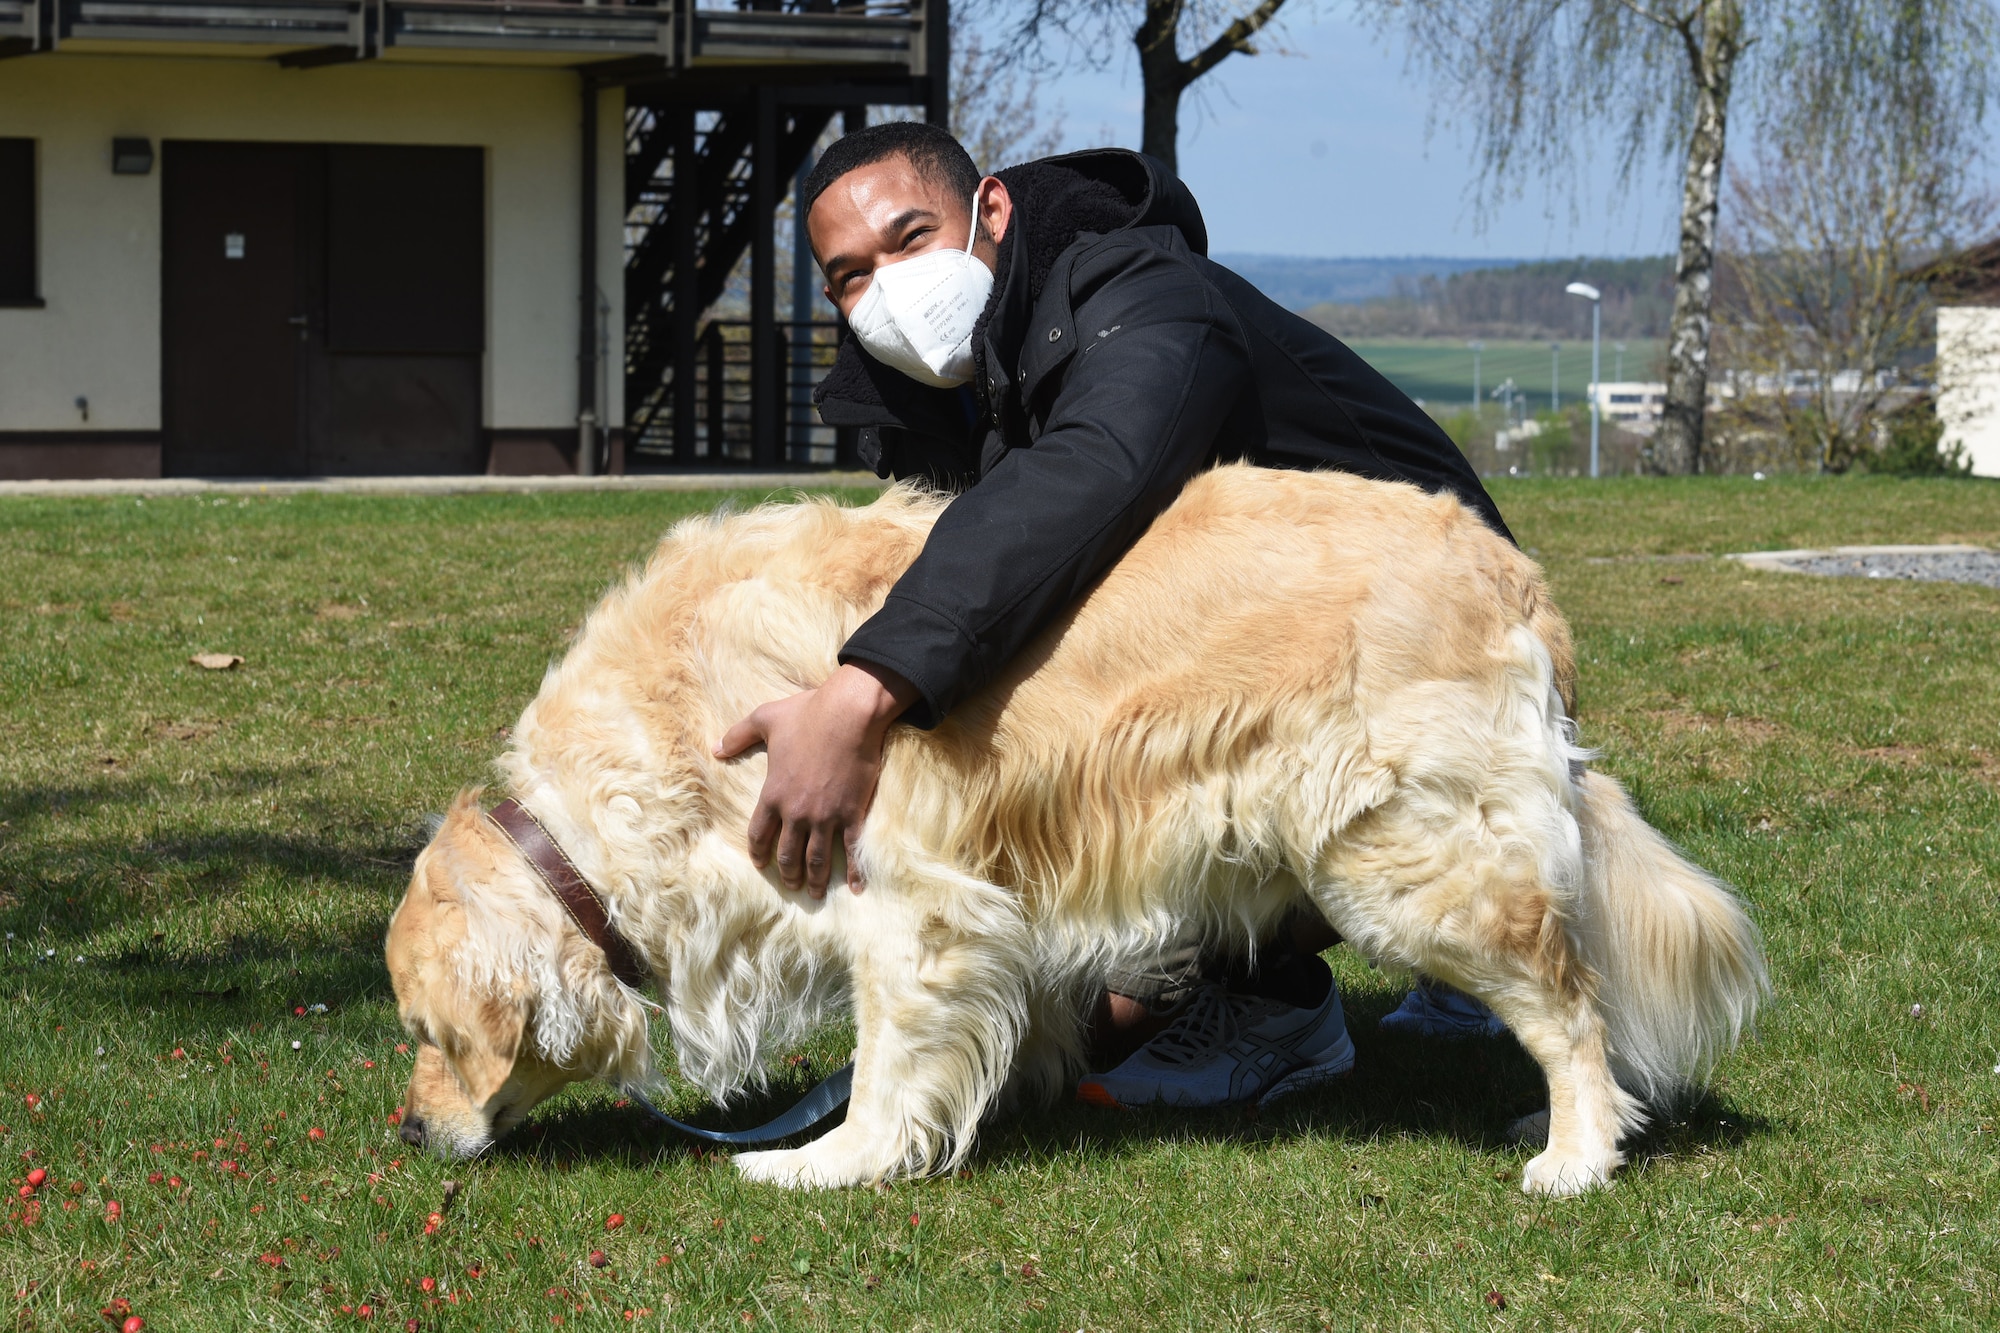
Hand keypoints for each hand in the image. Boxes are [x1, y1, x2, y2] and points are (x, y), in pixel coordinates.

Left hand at [714, 663, 918, 896]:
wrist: (849, 714)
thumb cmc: (807, 714)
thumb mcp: (765, 719)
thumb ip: (737, 735)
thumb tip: (715, 749)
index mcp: (773, 794)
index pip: (759, 834)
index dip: (759, 853)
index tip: (761, 865)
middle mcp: (796, 812)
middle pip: (788, 854)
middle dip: (788, 873)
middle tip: (791, 885)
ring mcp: (825, 816)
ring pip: (817, 859)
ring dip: (814, 880)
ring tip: (813, 894)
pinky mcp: (851, 814)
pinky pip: (851, 850)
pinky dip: (853, 872)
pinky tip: (854, 888)